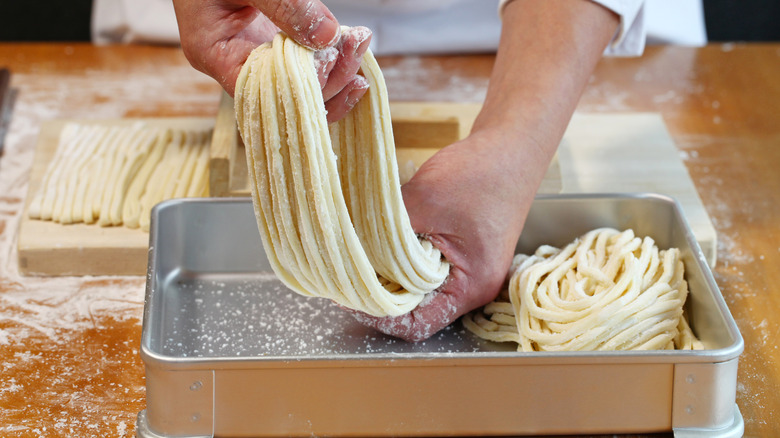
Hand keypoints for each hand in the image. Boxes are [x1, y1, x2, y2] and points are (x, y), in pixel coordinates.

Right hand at [172, 0, 370, 121]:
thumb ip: (282, 4)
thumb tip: (327, 36)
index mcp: (213, 53)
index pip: (262, 91)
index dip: (301, 86)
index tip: (332, 60)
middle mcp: (234, 64)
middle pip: (287, 93)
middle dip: (328, 76)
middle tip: (357, 45)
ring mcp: (254, 56)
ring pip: (300, 85)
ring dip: (335, 70)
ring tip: (360, 45)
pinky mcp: (271, 46)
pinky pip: (302, 66)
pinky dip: (328, 61)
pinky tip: (351, 51)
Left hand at [351, 129, 541, 340]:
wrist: (511, 146)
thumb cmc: (481, 174)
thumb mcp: (426, 200)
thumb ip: (387, 230)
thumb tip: (349, 245)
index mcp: (470, 287)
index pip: (417, 325)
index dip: (379, 315)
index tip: (350, 295)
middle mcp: (469, 287)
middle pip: (414, 310)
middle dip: (380, 293)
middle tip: (347, 272)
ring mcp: (464, 270)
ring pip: (415, 287)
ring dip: (388, 273)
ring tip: (359, 255)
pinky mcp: (457, 252)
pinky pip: (421, 267)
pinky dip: (398, 257)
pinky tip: (378, 239)